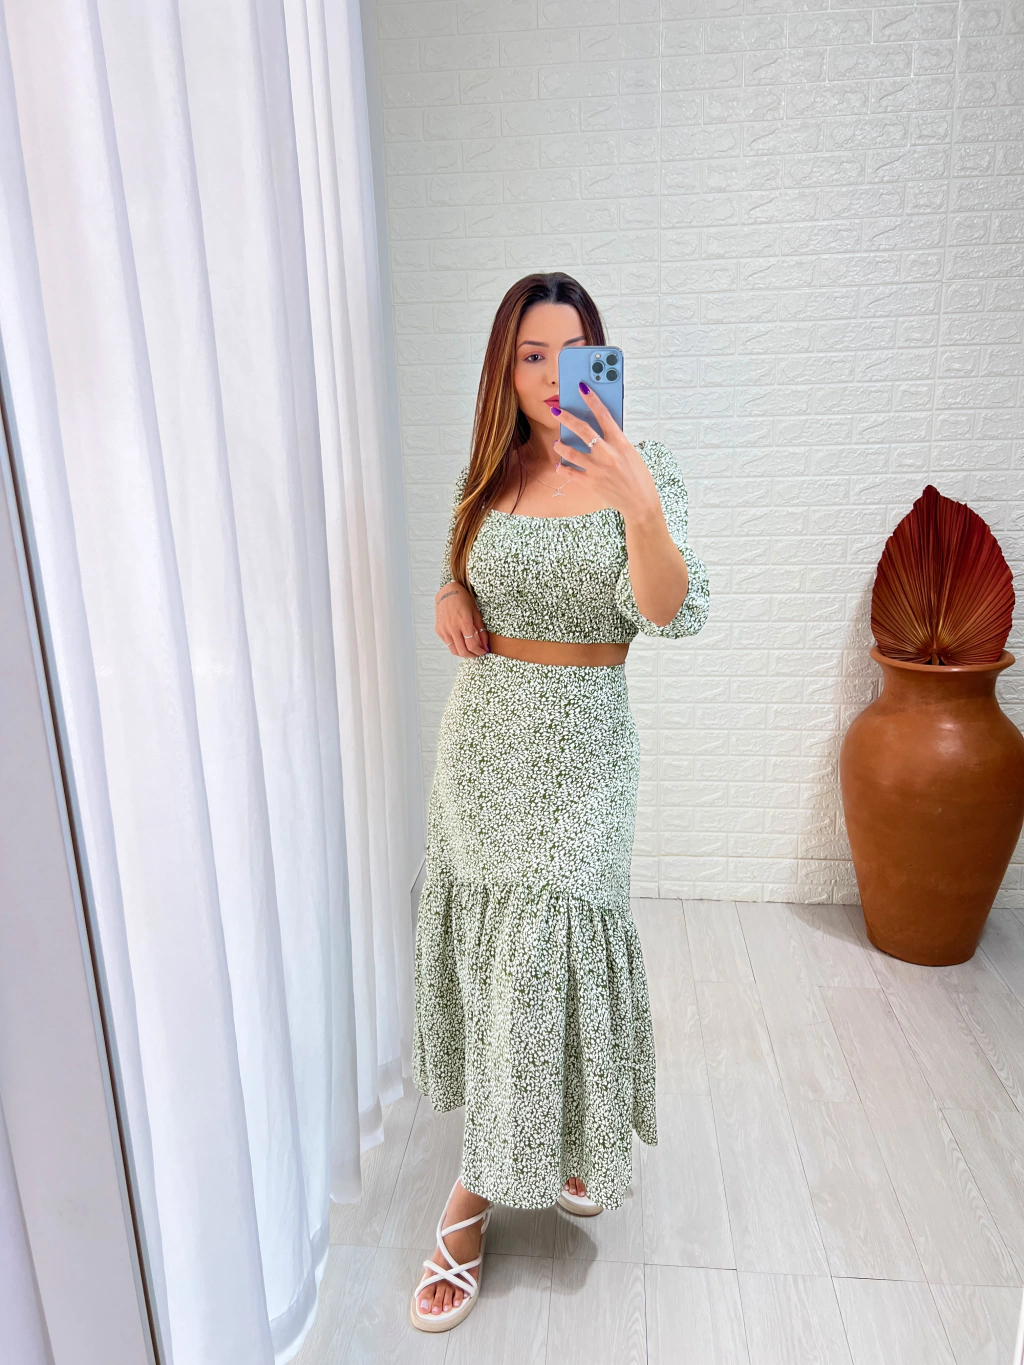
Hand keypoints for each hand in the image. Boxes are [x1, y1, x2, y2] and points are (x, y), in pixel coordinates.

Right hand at [435, 582, 488, 657]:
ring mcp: (444, 629)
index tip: (483, 652)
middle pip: (462, 651)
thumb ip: (482, 631)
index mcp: (464, 622)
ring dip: (463, 653)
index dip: (479, 652)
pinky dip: (455, 646)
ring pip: (454, 650)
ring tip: (470, 651)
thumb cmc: (464, 601)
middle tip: (477, 654)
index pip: (472, 645)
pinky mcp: (438, 630)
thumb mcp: (476, 614)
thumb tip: (486, 647)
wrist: (448, 592)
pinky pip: (448, 644)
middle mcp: (452, 627)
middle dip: (472, 656)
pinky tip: (461, 642)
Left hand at [553, 384, 662, 523]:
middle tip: (555, 410)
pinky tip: (559, 466)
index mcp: (621, 443)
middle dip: (566, 417)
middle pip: (582, 429)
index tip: (582, 388)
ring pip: (570, 452)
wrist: (640, 503)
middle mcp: (608, 453)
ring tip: (556, 442)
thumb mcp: (631, 454)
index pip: (604, 415)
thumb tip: (600, 431)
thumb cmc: (638, 477)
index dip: (592, 399)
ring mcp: (597, 468)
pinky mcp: (591, 483)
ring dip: (560, 445)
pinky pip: (570, 473)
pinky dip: (563, 469)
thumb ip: (616, 442)